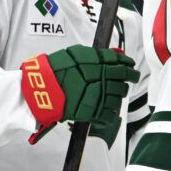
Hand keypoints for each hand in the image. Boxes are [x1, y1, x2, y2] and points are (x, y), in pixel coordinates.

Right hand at [19, 44, 134, 142]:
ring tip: (106, 98)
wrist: (40, 86)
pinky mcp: (94, 112)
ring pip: (118, 100)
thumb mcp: (76, 54)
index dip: (129, 67)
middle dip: (125, 84)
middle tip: (121, 83)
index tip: (130, 68)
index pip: (123, 64)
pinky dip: (109, 115)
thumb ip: (98, 55)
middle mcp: (103, 78)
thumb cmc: (55, 70)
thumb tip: (118, 54)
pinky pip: (111, 116)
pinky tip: (103, 113)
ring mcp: (100, 96)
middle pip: (123, 83)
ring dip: (115, 99)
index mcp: (99, 63)